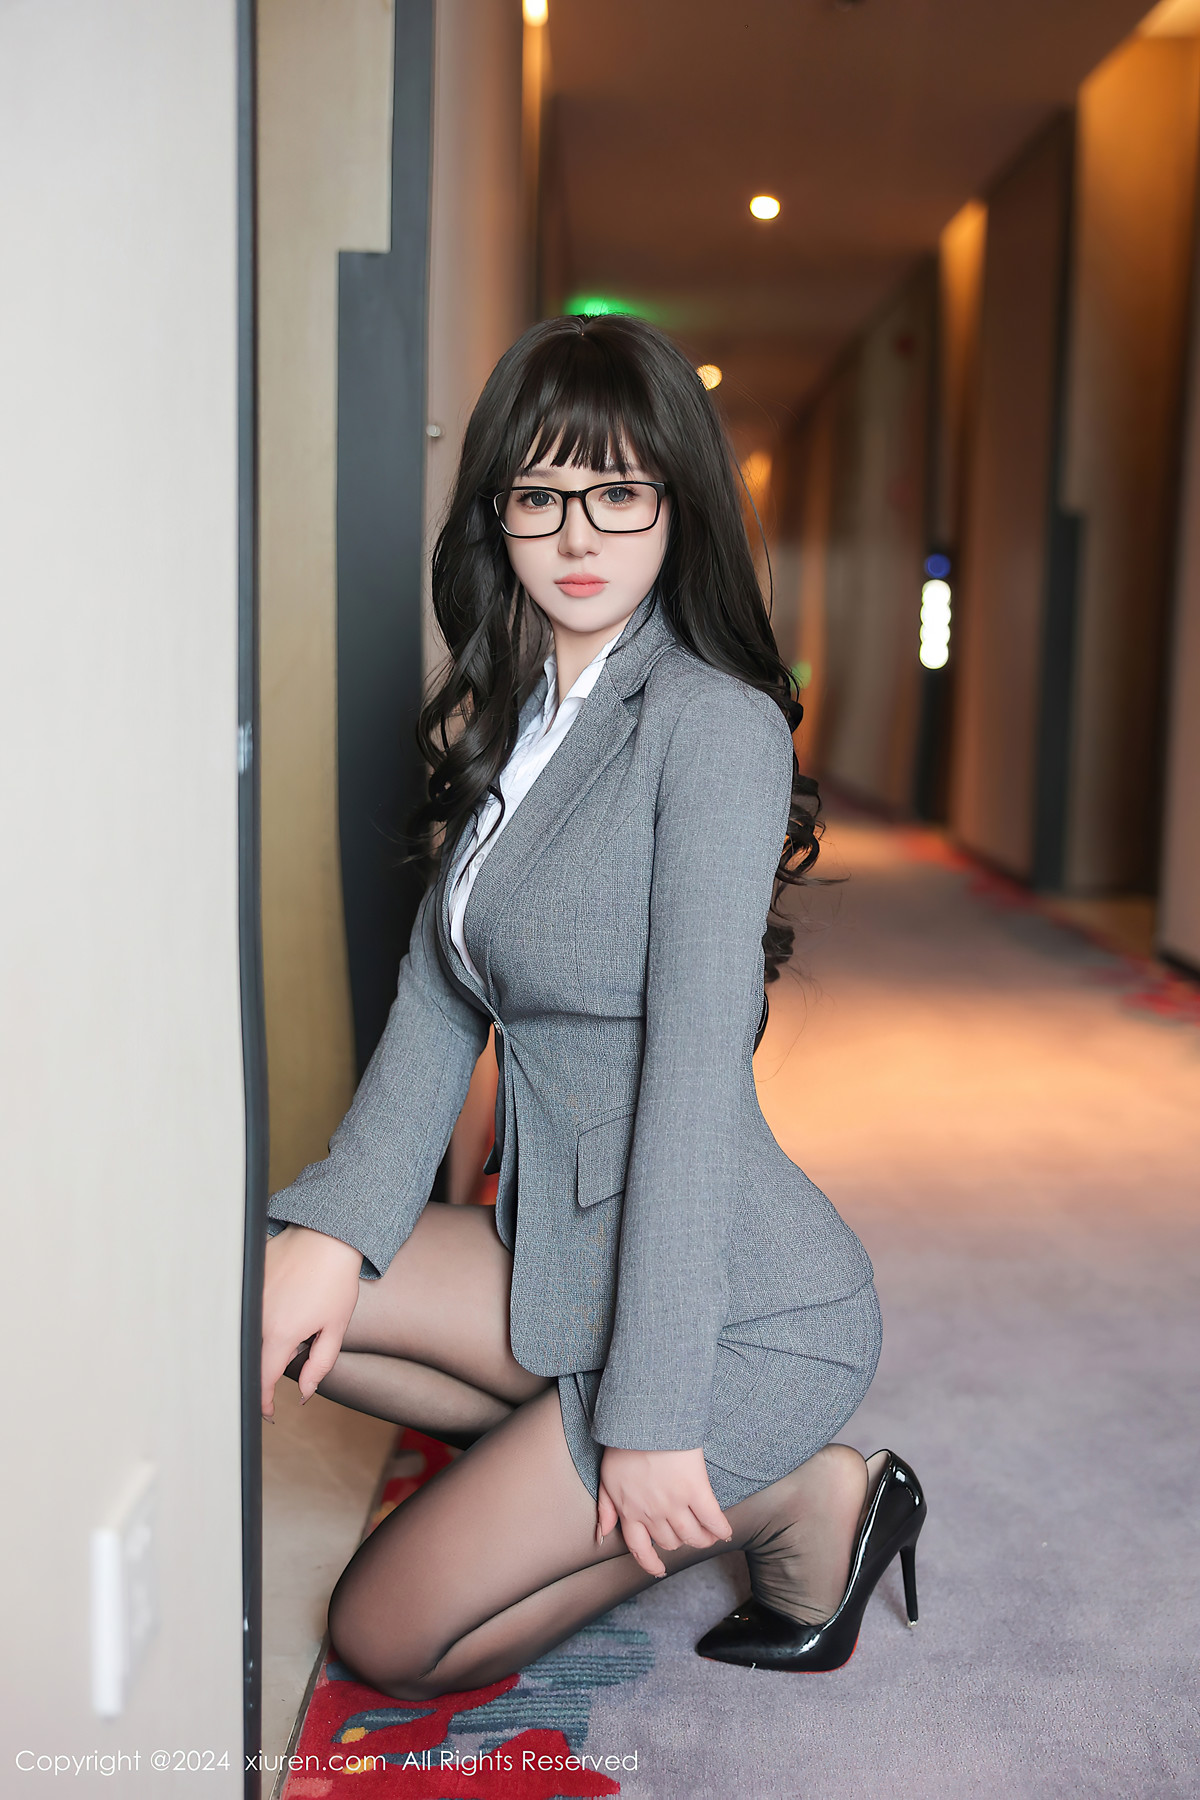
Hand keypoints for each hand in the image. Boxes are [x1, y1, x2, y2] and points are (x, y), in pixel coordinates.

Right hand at [261, 1225, 363, 1420]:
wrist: (325, 1236)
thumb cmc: (334, 1280)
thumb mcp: (335, 1327)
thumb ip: (319, 1365)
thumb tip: (304, 1392)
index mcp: (280, 1334)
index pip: (261, 1381)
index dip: (262, 1402)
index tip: (268, 1412)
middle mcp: (257, 1319)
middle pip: (251, 1360)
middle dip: (264, 1371)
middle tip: (284, 1365)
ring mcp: (246, 1299)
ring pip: (246, 1337)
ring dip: (260, 1343)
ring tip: (286, 1326)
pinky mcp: (244, 1283)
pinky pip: (243, 1313)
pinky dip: (255, 1320)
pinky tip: (277, 1306)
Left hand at [596, 1446, 732, 1577]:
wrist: (644, 1419)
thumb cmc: (623, 1444)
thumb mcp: (606, 1478)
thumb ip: (605, 1509)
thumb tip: (603, 1535)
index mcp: (630, 1511)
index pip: (640, 1549)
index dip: (651, 1563)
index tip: (659, 1569)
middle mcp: (653, 1513)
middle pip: (672, 1542)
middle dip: (681, 1542)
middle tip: (690, 1535)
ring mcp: (675, 1503)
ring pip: (693, 1537)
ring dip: (703, 1540)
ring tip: (709, 1535)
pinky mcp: (696, 1489)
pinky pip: (712, 1519)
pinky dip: (720, 1529)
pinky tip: (724, 1530)